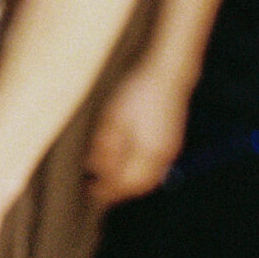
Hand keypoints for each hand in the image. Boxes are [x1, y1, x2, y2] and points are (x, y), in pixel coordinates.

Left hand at [84, 62, 190, 207]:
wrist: (166, 67)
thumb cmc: (136, 90)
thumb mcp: (112, 118)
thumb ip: (105, 147)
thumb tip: (94, 169)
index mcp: (150, 155)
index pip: (127, 185)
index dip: (106, 190)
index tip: (87, 189)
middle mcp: (164, 155)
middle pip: (139, 184)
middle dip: (117, 188)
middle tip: (94, 185)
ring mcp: (170, 146)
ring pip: (147, 174)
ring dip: (127, 177)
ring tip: (105, 172)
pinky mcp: (170, 135)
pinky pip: (153, 162)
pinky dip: (136, 165)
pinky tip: (123, 156)